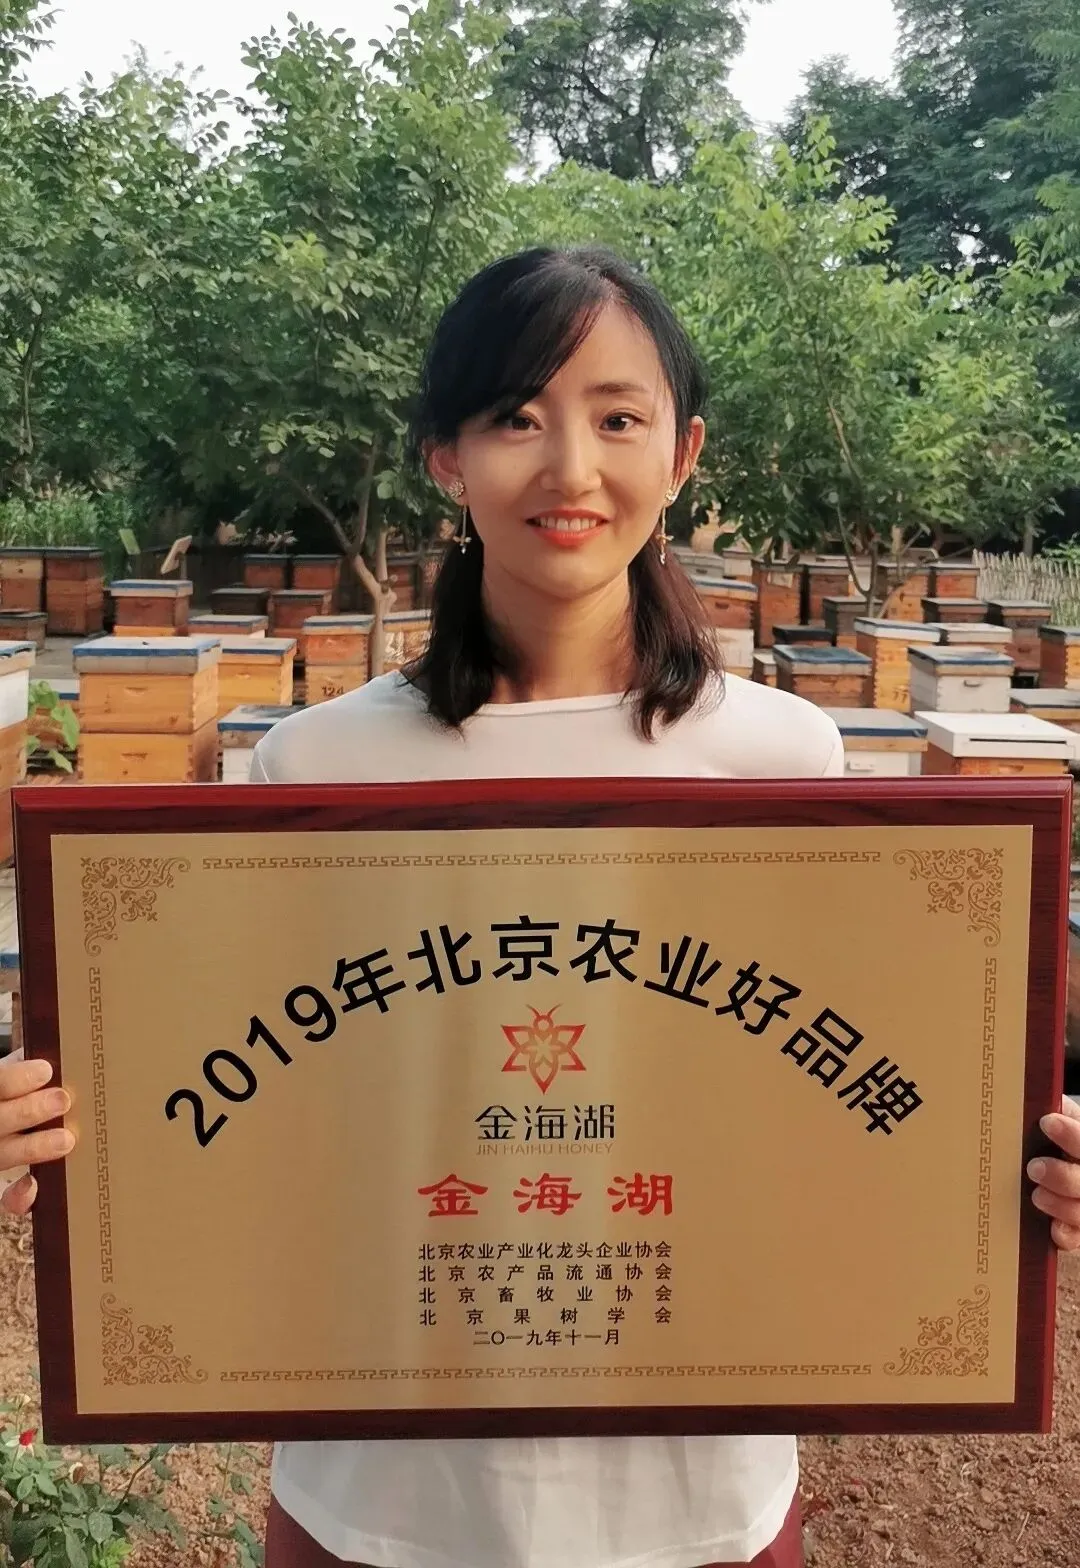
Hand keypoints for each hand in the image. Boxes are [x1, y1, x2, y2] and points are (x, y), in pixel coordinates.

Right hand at [0, 1055, 74, 1216]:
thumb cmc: (23, 1092)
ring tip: (66, 1139)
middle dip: (28, 1111)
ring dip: (33, 1147)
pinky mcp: (7, 1181)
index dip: (16, 1079)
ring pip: (3, 1155)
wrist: (14, 1114)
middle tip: (63, 1099)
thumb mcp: (22, 1076)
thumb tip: (68, 1052)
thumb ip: (32, 1068)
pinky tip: (33, 1185)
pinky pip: (8, 1197)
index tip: (47, 1070)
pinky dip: (19, 1196)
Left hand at [1029, 1096, 1079, 1249]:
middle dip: (1064, 1176)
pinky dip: (1065, 1234)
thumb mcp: (1055, 1117)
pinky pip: (1076, 1238)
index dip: (1071, 1135)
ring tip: (1035, 1195)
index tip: (1047, 1122)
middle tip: (1034, 1167)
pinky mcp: (1075, 1229)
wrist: (1051, 1159)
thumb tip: (1031, 1096)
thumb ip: (1050, 1109)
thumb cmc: (1047, 1137)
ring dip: (1061, 1205)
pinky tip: (1052, 1229)